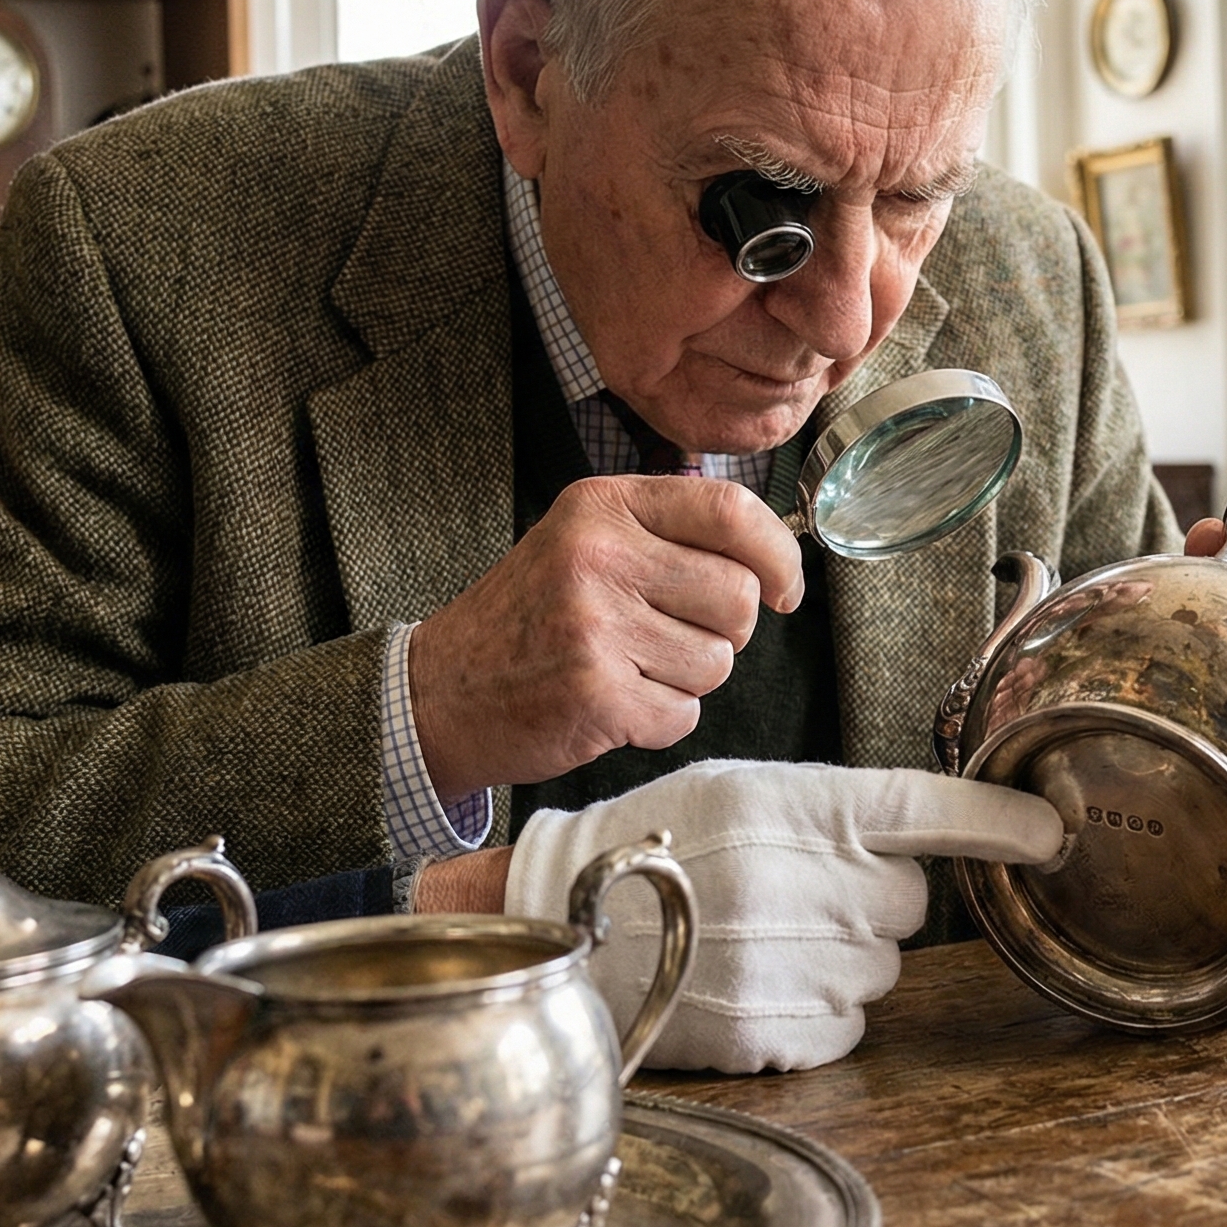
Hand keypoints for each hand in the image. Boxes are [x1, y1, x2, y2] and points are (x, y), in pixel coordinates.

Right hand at [412, 476, 801, 799]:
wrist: (441, 692)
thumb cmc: (528, 618)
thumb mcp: (582, 542)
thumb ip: (666, 535)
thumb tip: (770, 558)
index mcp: (602, 506)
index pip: (730, 510)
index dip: (778, 554)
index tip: (785, 588)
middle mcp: (599, 556)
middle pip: (737, 597)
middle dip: (724, 633)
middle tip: (671, 639)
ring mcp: (596, 626)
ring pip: (717, 663)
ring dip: (687, 679)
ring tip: (629, 669)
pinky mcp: (596, 693)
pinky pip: (683, 714)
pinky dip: (660, 720)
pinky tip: (614, 703)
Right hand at [503, 759, 1062, 1073]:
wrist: (567, 923)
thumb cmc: (660, 848)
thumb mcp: (741, 793)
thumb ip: (833, 810)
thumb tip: (931, 844)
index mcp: (790, 804)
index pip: (922, 806)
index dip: (998, 820)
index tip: (1052, 832)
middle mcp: (794, 880)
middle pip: (908, 901)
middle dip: (871, 898)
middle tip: (796, 889)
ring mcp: (783, 960)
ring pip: (881, 967)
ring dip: (841, 956)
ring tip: (762, 936)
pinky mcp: (769, 1030)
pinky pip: (847, 1027)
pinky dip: (816, 1012)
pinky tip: (757, 982)